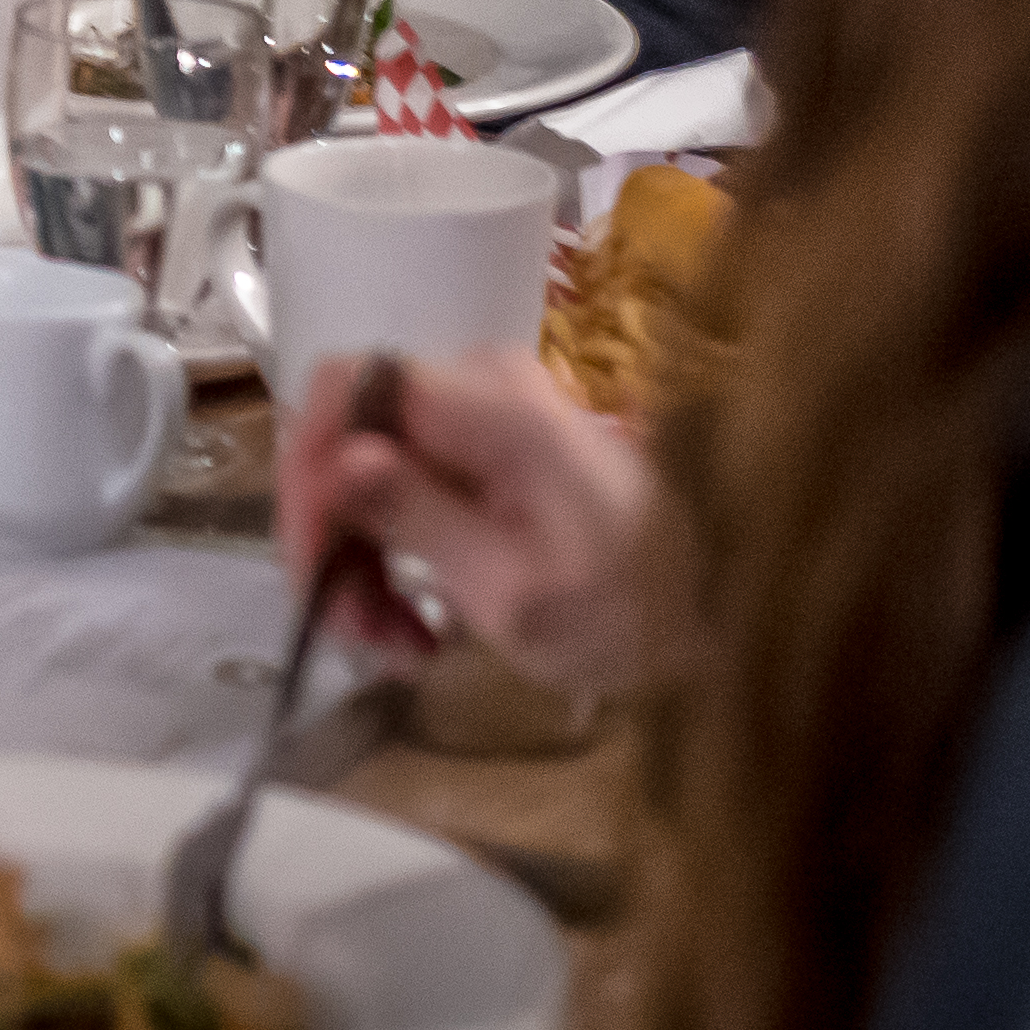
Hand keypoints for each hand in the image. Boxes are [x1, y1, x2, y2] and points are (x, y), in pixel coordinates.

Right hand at [279, 348, 679, 700]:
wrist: (725, 613)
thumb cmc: (631, 611)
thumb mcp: (514, 589)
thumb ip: (421, 520)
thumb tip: (341, 462)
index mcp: (489, 402)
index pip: (344, 390)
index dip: (304, 471)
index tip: (309, 564)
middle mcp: (479, 385)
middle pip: (348, 434)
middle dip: (333, 537)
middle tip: (349, 631)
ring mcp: (485, 414)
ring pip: (369, 469)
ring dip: (362, 560)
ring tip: (394, 644)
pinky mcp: (491, 450)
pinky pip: (408, 486)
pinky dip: (398, 555)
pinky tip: (418, 623)